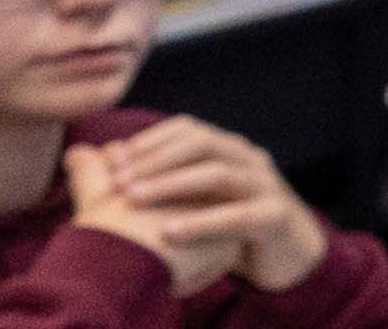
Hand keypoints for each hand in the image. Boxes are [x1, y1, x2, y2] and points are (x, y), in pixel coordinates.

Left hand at [93, 119, 331, 291]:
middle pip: (202, 143)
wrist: (288, 256)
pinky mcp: (277, 217)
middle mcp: (249, 160)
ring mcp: (266, 186)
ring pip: (219, 174)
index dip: (149, 141)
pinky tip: (169, 233)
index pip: (188, 129)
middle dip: (155, 160)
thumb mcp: (193, 197)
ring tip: (134, 200)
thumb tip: (99, 151)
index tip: (111, 161)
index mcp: (230, 150)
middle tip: (117, 181)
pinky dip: (203, 223)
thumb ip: (154, 176)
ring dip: (172, 184)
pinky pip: (239, 216)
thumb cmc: (230, 226)